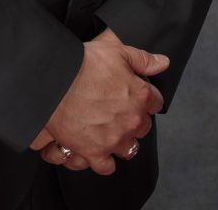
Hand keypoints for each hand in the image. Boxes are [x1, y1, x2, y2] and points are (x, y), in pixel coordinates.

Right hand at [30, 29, 168, 175]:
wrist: (55, 80)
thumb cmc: (83, 64)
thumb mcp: (117, 51)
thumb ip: (143, 59)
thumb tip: (162, 63)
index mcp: (140, 95)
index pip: (155, 102)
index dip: (145, 96)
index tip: (134, 94)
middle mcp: (131, 120)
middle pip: (143, 127)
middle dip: (133, 118)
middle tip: (117, 109)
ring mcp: (114, 139)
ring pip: (129, 148)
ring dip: (121, 140)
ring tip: (108, 129)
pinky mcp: (95, 152)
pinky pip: (107, 166)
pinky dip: (104, 159)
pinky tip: (98, 147)